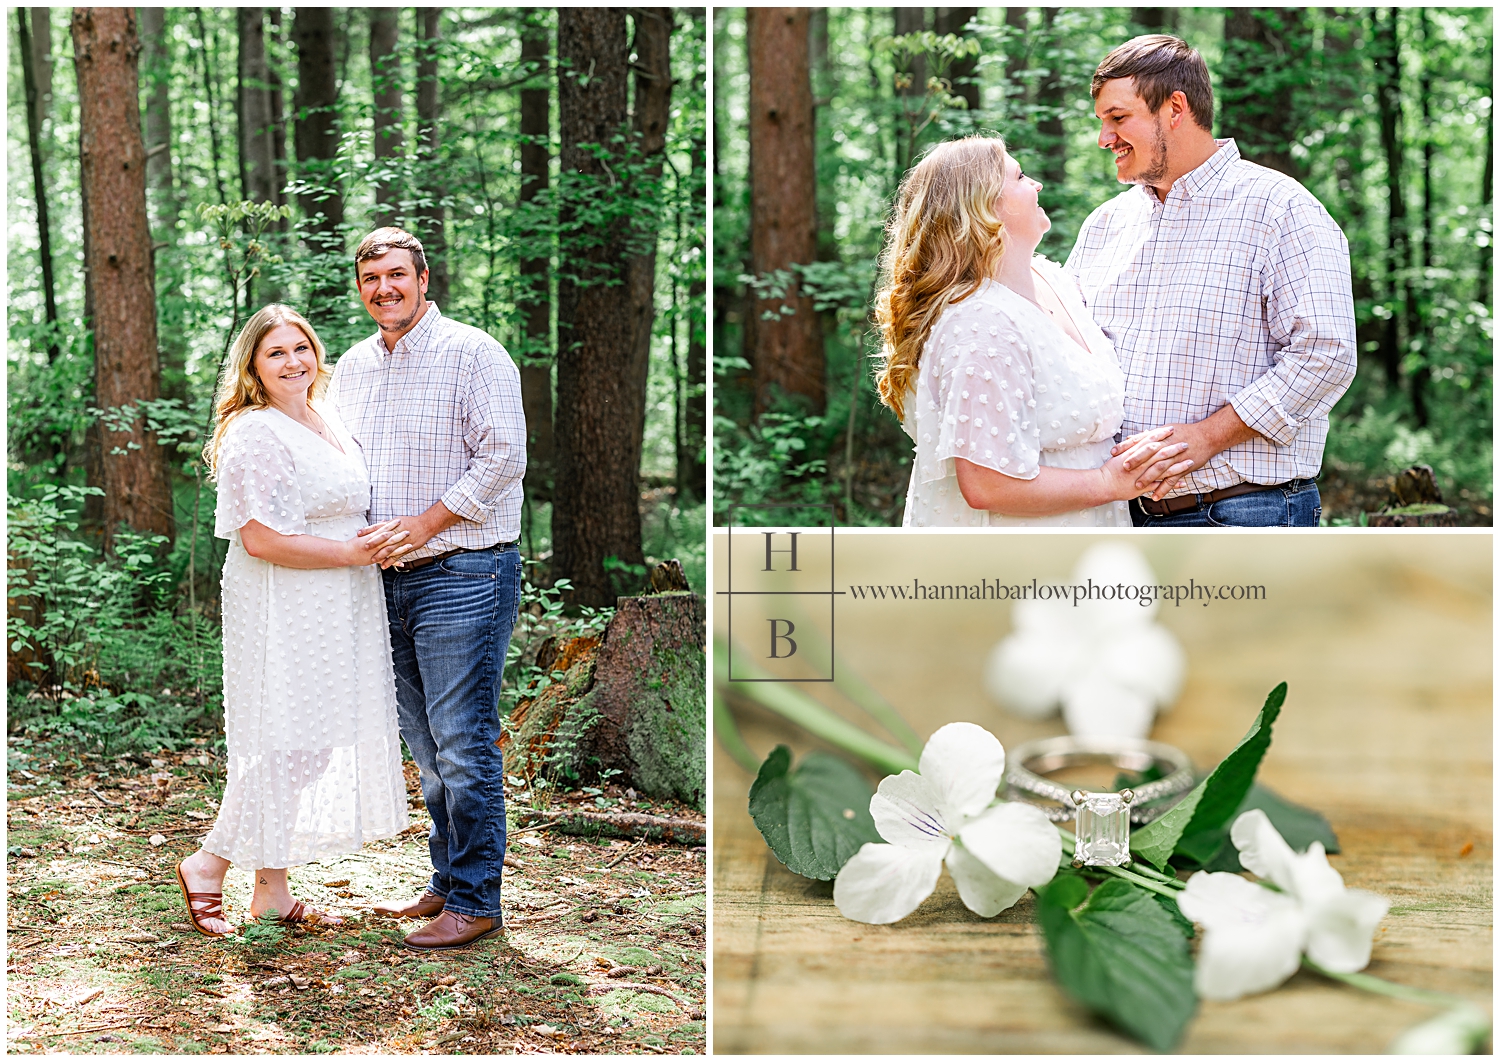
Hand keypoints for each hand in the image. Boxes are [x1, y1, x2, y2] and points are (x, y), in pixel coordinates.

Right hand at [345, 520, 407, 566]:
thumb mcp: (364, 533)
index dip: (392, 525)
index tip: (399, 520)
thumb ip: (375, 528)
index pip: (383, 529)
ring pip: (389, 551)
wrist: (345, 554)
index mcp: (371, 537)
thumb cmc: (355, 543)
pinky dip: (394, 562)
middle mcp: (374, 545)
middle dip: (399, 536)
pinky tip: (402, 563)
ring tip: (410, 546)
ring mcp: (374, 553)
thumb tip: (385, 521)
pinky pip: (386, 562)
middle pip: (389, 539)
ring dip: (400, 548)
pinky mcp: (374, 561)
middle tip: (408, 531)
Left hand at [359, 514, 434, 567]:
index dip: (368, 530)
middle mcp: (397, 532)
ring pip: (390, 549)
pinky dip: (391, 561)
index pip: (378, 527)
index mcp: (393, 525)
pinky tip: (384, 566)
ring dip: (381, 555)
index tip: (359, 533)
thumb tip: (381, 522)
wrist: (426, 524)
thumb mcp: (400, 520)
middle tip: (363, 547)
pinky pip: (398, 555)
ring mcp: (402, 541)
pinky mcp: (407, 547)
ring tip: (372, 560)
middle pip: (383, 538)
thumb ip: (390, 523)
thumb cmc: (413, 522)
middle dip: (373, 543)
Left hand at [1113, 406, 1262, 499]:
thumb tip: (1129, 438)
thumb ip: (1146, 436)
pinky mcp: (1184, 466)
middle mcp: (1167, 445)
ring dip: (1148, 477)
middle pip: (1149, 453)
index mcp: (1160, 436)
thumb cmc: (1184, 432)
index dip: (1126, 447)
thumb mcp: (1164, 430)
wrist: (1208, 435)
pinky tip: (1155, 496)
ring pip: (1160, 467)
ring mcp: (1176, 457)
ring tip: (1137, 486)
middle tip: (1123, 468)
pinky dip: (1164, 488)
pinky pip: (1173, 479)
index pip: (1140, 441)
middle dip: (1135, 461)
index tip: (1113, 452)